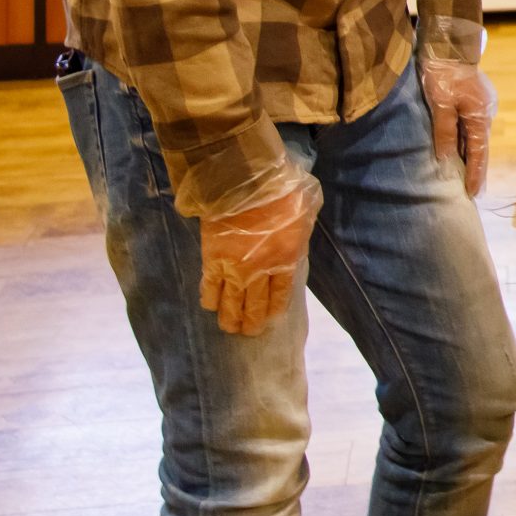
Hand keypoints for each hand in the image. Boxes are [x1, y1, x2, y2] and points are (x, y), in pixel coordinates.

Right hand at [197, 170, 320, 336]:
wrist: (245, 183)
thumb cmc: (282, 191)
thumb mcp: (305, 210)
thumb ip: (301, 229)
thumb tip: (298, 234)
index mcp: (287, 258)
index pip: (280, 295)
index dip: (273, 310)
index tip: (270, 320)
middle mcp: (260, 271)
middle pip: (254, 305)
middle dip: (251, 322)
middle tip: (248, 332)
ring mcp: (233, 268)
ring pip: (230, 303)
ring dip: (230, 318)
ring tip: (229, 327)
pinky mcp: (211, 260)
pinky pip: (209, 287)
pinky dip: (210, 299)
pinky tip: (211, 306)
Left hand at [419, 54, 495, 196]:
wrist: (449, 44)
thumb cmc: (443, 73)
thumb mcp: (440, 103)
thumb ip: (444, 131)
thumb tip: (445, 158)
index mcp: (479, 116)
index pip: (478, 152)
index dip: (475, 174)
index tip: (473, 194)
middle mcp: (485, 113)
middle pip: (479, 146)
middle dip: (476, 168)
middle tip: (472, 191)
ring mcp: (481, 105)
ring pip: (475, 136)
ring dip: (469, 155)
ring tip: (464, 174)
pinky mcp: (473, 99)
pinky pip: (470, 126)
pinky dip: (465, 141)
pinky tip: (458, 148)